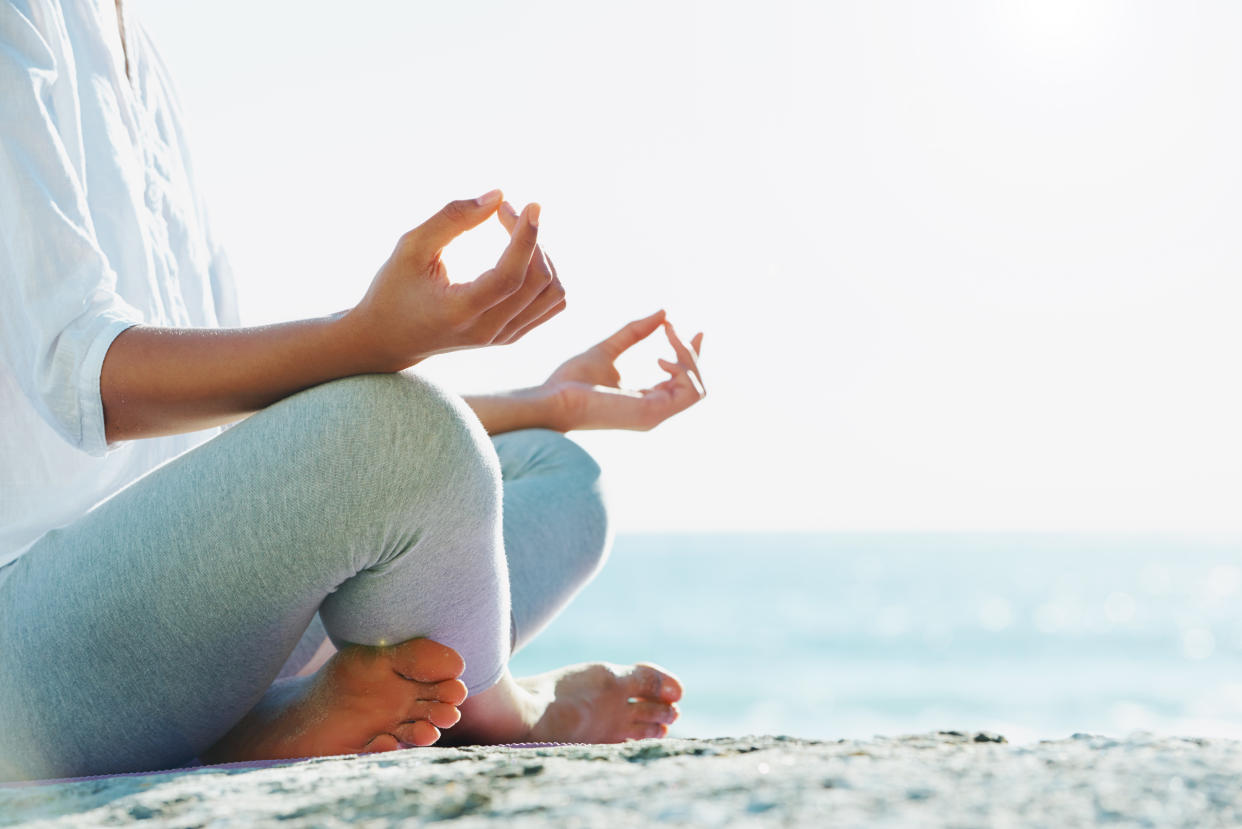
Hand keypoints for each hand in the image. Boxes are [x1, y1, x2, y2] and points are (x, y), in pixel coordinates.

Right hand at [344, 190, 566, 371]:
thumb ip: (452, 218)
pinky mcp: (511, 337)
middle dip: (530, 238)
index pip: (510, 276)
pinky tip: (522, 257)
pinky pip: (550, 304)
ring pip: (553, 294)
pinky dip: (546, 275)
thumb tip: (498, 195)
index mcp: (459, 311)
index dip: (526, 238)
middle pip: (538, 281)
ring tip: (515, 234)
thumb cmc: (395, 287)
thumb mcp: (411, 247)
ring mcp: (502, 337)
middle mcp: (487, 330)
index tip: (532, 205)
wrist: (389, 338)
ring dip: (543, 256)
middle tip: (505, 211)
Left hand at [544, 310, 705, 430]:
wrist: (554, 398)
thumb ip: (635, 333)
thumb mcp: (608, 348)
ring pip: (698, 388)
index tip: (698, 331)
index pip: (683, 383)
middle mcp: (655, 410)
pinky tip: (662, 357)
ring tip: (669, 338)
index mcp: (645, 400)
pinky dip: (683, 370)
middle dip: (691, 352)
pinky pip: (689, 392)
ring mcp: (655, 415)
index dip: (694, 356)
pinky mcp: (653, 413)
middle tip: (671, 329)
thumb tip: (663, 313)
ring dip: (689, 358)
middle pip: (696, 384)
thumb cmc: (572, 380)